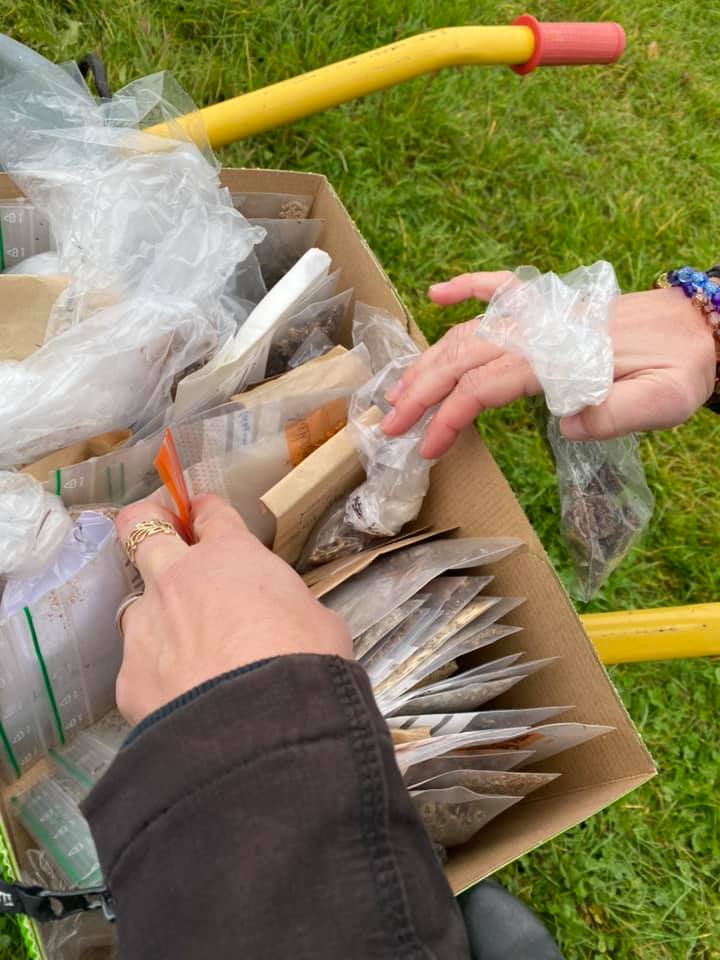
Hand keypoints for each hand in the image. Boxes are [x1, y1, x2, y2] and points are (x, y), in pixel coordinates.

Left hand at [115, 493, 350, 724]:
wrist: (263, 726)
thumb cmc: (304, 662)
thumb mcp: (319, 621)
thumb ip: (290, 607)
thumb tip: (289, 621)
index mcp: (231, 557)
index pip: (210, 515)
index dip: (206, 511)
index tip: (203, 513)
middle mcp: (178, 580)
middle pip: (139, 526)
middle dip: (146, 521)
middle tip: (157, 532)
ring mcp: (146, 626)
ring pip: (137, 607)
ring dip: (157, 620)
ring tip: (185, 655)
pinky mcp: (129, 677)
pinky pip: (140, 668)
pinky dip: (158, 679)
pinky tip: (182, 701)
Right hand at [381, 271, 716, 457]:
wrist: (702, 326)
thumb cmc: (681, 369)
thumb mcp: (663, 402)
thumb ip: (615, 414)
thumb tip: (566, 423)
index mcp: (559, 358)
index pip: (485, 388)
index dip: (448, 419)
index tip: (425, 449)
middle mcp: (540, 330)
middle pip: (463, 357)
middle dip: (421, 391)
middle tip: (389, 425)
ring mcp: (542, 313)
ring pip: (470, 329)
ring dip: (429, 358)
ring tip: (399, 388)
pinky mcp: (550, 305)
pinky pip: (500, 287)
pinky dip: (467, 286)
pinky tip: (436, 293)